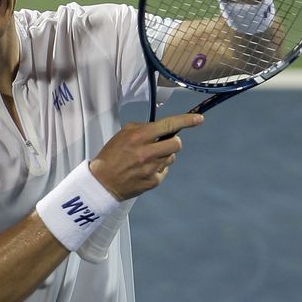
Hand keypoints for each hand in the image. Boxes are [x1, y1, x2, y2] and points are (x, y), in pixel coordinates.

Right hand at [89, 113, 203, 199]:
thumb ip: (143, 128)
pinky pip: (165, 170)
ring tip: (148, 158)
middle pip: (176, 144)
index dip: (186, 120)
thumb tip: (162, 129)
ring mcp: (151, 168)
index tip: (199, 118)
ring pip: (171, 157)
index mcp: (139, 136)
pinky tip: (145, 169)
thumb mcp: (123, 134)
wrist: (102, 182)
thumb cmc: (112, 155)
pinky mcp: (153, 181)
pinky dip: (158, 168)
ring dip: (164, 155)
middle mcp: (147, 152)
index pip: (168, 125)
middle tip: (162, 143)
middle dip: (173, 142)